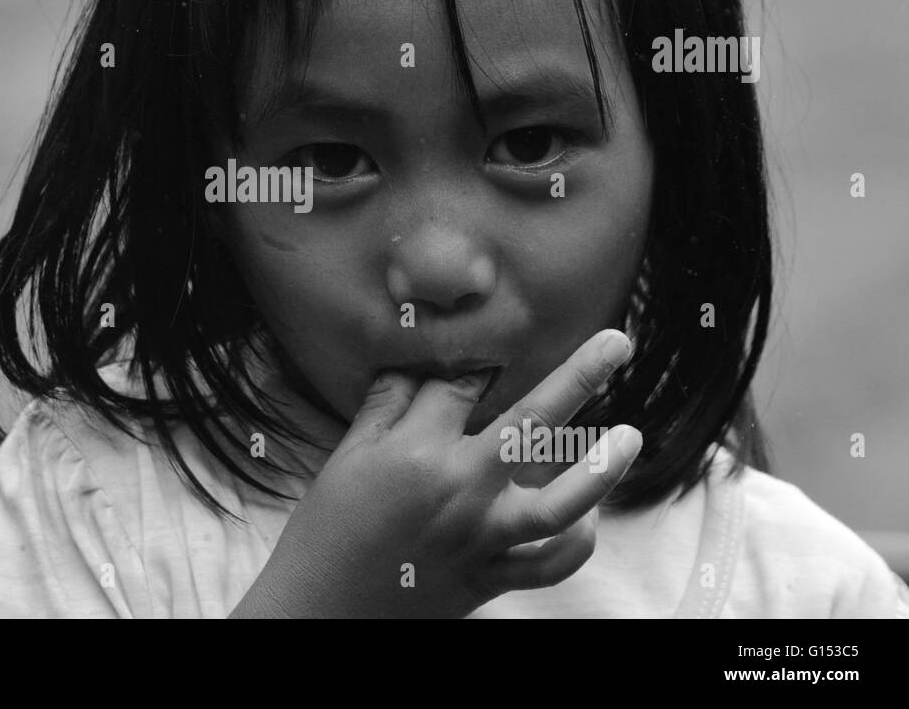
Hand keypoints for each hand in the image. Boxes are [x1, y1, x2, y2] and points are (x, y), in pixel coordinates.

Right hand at [230, 329, 642, 617]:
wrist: (321, 609)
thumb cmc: (328, 528)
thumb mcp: (348, 455)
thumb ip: (388, 404)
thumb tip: (420, 362)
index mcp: (418, 451)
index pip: (464, 385)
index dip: (482, 361)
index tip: (494, 347)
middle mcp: (460, 490)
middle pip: (531, 424)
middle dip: (580, 376)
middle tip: (617, 343)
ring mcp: (481, 537)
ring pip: (560, 504)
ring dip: (601, 469)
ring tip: (631, 436)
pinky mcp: (491, 577)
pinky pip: (551, 564)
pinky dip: (578, 540)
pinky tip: (589, 515)